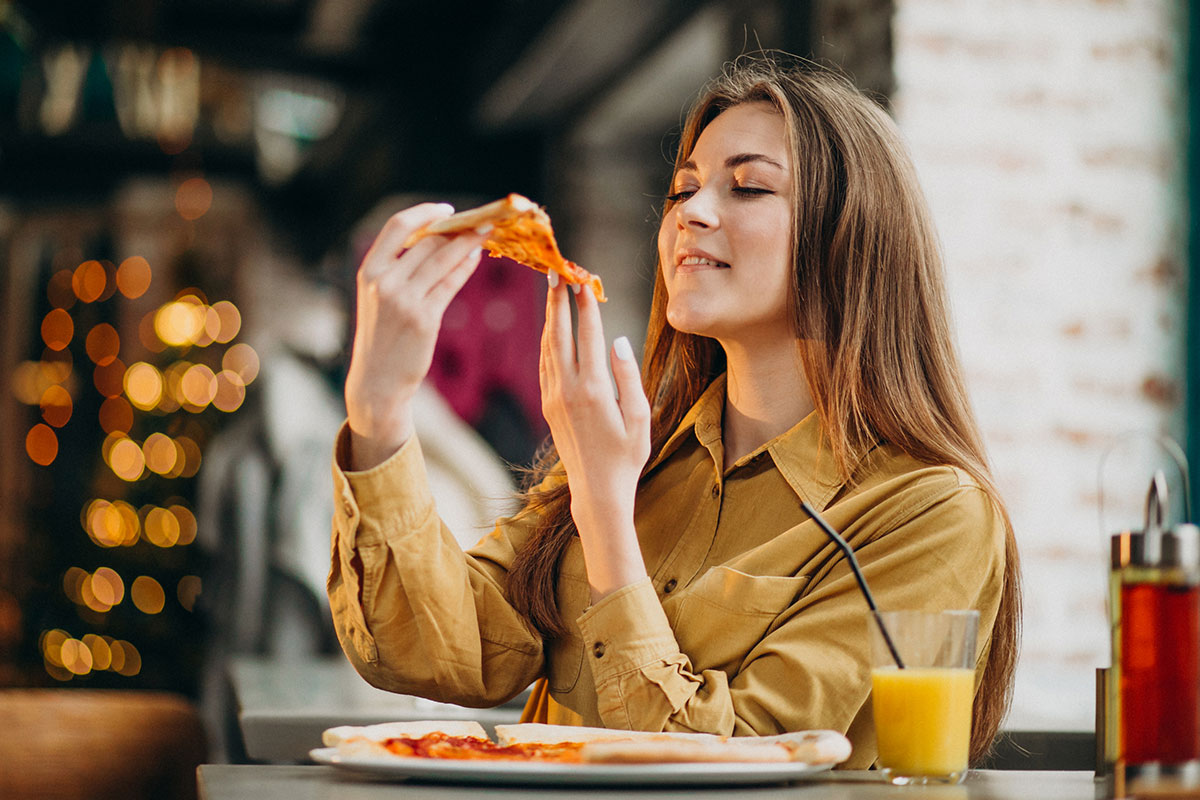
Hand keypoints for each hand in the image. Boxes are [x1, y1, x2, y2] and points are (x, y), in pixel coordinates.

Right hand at [345, 203, 487, 468]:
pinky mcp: (423, 318)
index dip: (424, 213)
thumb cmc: (381, 337)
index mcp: (369, 270)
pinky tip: (476, 258)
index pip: (397, 226)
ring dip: (468, 242)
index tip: (447, 209)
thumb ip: (399, 269)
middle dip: (457, 227)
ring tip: (486, 232)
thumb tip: (438, 239)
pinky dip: (465, 267)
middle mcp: (384, 282)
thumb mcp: (378, 297)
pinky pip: (450, 283)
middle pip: (428, 241)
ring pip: (443, 259)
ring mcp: (403, 300)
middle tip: (480, 219)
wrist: (377, 380)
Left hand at [540, 271, 651, 597]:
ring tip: (552, 291)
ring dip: (550, 317)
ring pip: (548, 347)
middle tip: (558, 272)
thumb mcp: (640, 417)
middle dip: (559, 301)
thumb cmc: (627, 456)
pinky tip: (550, 329)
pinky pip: (544, 364)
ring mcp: (554, 397)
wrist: (596, 490)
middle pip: (560, 334)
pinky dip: (547, 341)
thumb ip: (629, 376)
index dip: (586, 305)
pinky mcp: (548, 405)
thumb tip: (618, 340)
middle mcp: (569, 390)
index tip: (584, 279)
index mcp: (595, 390)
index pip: (589, 335)